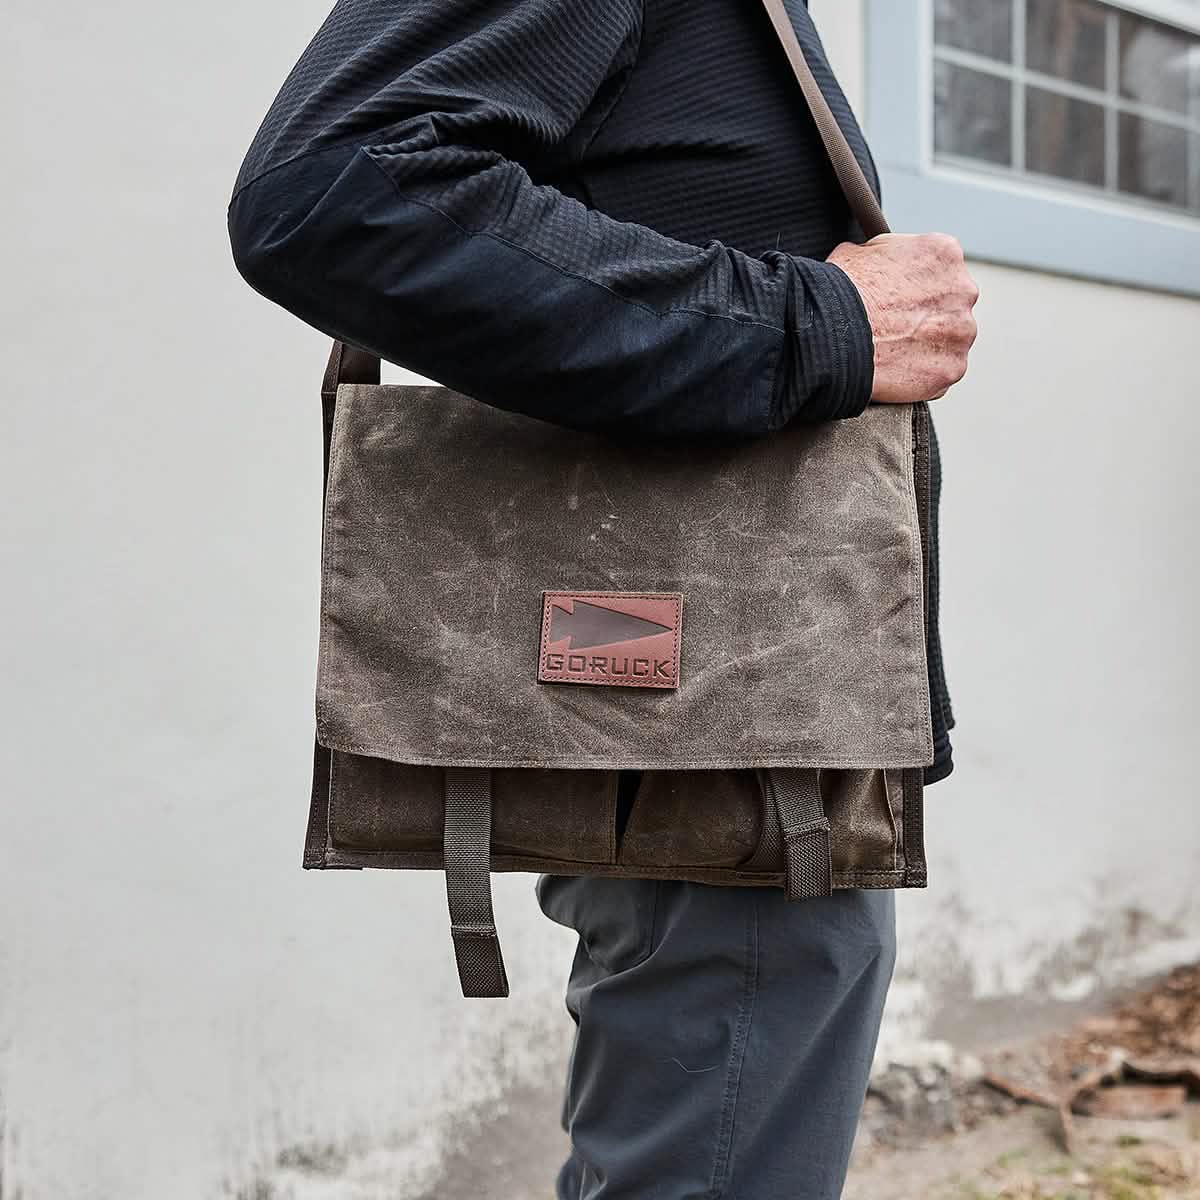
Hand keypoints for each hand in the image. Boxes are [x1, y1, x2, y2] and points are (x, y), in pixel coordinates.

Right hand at [827, 233, 978, 403]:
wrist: (832, 335)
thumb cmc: (838, 293)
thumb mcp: (856, 252)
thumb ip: (884, 255)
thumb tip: (877, 261)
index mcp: (943, 252)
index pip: (939, 269)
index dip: (914, 286)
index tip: (896, 300)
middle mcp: (963, 289)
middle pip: (950, 305)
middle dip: (927, 316)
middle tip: (894, 328)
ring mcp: (961, 332)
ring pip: (949, 341)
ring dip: (927, 347)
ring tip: (891, 353)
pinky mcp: (952, 369)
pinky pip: (941, 373)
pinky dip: (922, 375)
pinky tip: (895, 373)